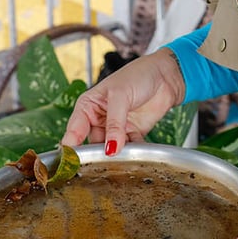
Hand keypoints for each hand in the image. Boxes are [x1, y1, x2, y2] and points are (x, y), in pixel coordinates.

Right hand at [60, 48, 185, 153]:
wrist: (166, 76)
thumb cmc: (138, 75)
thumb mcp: (121, 95)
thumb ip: (114, 123)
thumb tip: (110, 148)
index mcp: (88, 106)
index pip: (74, 131)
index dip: (71, 148)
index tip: (72, 163)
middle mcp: (99, 119)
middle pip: (92, 144)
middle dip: (98, 155)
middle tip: (103, 163)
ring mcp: (116, 128)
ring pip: (111, 149)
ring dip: (117, 155)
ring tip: (122, 158)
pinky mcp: (132, 134)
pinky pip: (130, 149)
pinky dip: (134, 153)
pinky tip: (138, 154)